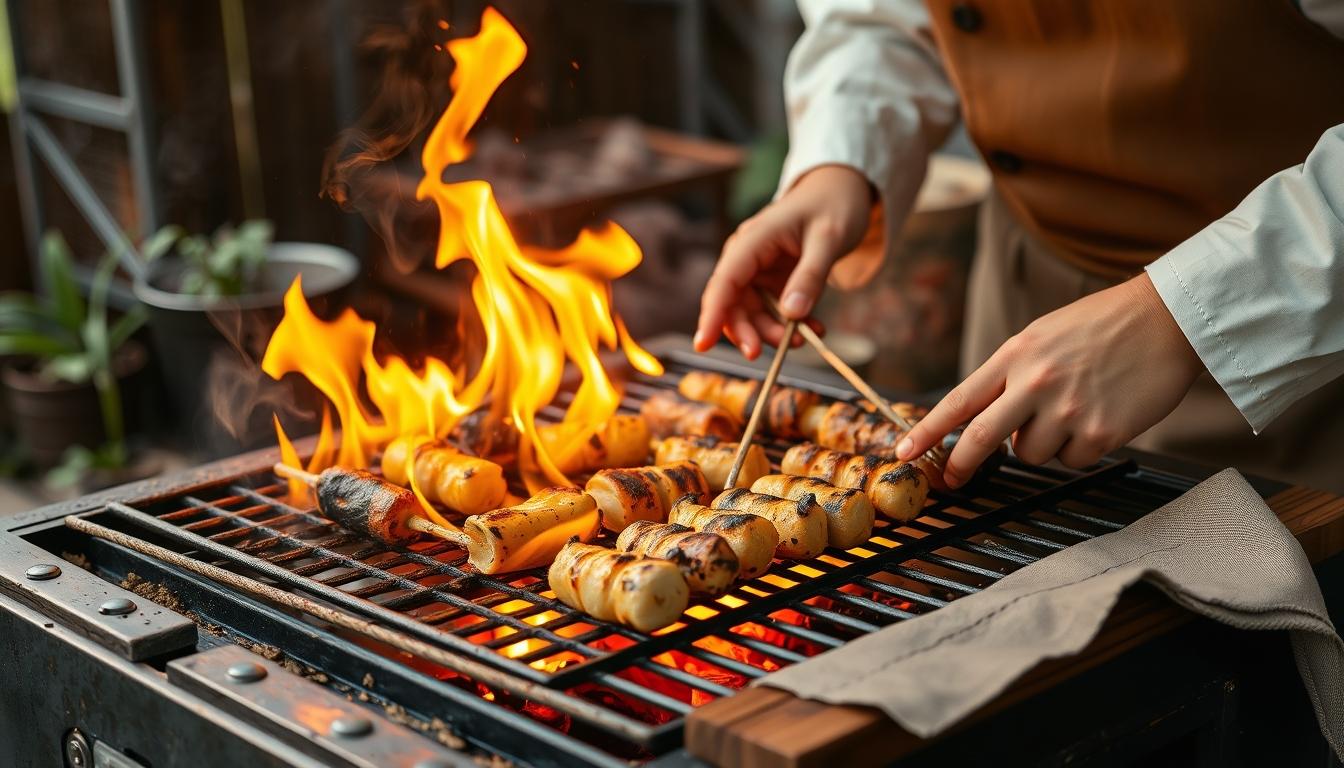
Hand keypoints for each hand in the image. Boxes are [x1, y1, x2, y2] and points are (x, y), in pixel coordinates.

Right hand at [694, 164, 873, 358]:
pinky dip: (791, 323)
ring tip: (807, 338)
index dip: (712, 315)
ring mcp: (759, 269)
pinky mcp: (773, 279)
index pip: (724, 282)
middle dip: (750, 331)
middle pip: (734, 304)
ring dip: (774, 331)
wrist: (843, 189)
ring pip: (752, 312)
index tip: (702, 345)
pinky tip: (815, 327)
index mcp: (752, 240)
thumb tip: (792, 314)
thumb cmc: (834, 205)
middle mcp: (747, 256)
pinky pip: (772, 310)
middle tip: (771, 353)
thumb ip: (810, 276)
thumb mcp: (829, 239)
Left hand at [896, 273, 1204, 486]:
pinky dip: (1079, 449)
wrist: (1165, 319)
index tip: (903, 453)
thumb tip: (985, 416)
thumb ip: (1011, 374)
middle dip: (960, 464)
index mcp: (1014, 356)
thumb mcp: (1041, 336)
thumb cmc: (1101, 325)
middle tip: (953, 478)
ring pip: (1029, 454)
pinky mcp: (1100, 433)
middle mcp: (1034, 383)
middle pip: (979, 439)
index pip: (958, 400)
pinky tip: (1098, 417)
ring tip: (1070, 410)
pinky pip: (1070, 461)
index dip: (926, 431)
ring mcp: (1066, 410)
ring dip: (1041, 444)